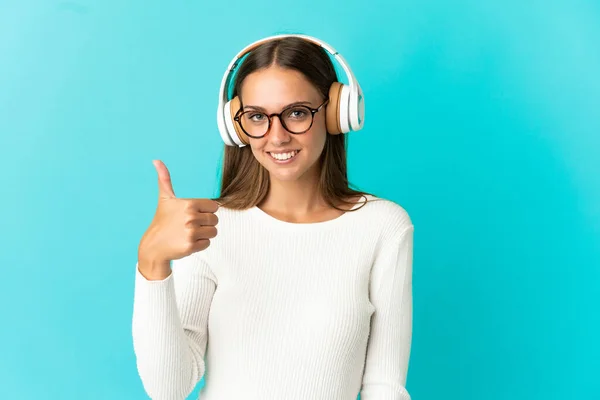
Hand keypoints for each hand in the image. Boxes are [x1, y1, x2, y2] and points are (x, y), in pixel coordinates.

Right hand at [138, 160, 218, 276]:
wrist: (153, 245)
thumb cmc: (162, 221)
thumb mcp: (165, 199)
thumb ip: (164, 179)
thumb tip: (156, 160)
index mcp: (189, 204)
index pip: (214, 207)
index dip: (205, 211)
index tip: (193, 214)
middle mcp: (191, 217)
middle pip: (215, 220)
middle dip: (205, 223)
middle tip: (190, 225)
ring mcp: (191, 232)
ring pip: (213, 232)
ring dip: (204, 234)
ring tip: (189, 233)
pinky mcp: (191, 246)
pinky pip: (207, 243)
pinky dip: (200, 244)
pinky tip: (187, 242)